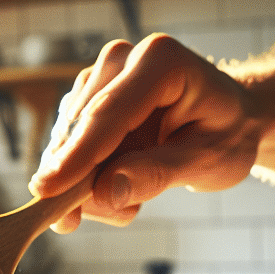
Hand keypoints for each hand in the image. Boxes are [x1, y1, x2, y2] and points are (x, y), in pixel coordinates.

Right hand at [29, 36, 264, 232]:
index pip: (107, 115)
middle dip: (87, 184)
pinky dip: (88, 183)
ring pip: (66, 149)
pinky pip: (67, 156)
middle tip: (127, 212)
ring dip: (91, 188)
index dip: (76, 156)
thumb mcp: (209, 161)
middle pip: (78, 133)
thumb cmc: (225, 134)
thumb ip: (158, 174)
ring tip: (138, 197)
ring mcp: (97, 82)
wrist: (228, 121)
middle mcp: (119, 61)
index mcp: (158, 62)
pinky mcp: (82, 106)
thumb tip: (105, 193)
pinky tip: (122, 184)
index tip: (46, 191)